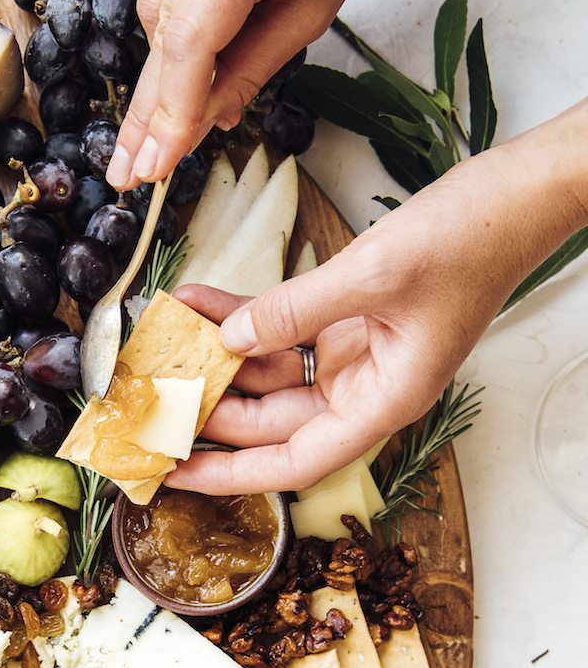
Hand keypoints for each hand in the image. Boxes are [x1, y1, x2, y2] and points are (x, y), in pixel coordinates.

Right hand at [106, 0, 436, 189]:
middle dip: (157, 100)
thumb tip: (203, 123)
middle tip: (135, 165)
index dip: (170, 109)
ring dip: (169, 45)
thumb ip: (254, 64)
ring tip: (186, 77)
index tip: (152, 164)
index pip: (192, 38)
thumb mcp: (318, 0)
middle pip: (163, 23)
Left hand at [165, 106, 587, 493]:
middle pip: (270, 420)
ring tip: (161, 335)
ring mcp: (354, 353)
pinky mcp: (347, 317)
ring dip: (216, 352)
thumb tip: (231, 339)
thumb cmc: (473, 240)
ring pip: (268, 371)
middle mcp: (365, 387)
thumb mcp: (376, 274)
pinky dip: (239, 313)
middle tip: (149, 398)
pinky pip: (280, 326)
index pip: (296, 462)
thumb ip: (297, 311)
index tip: (176, 473)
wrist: (518, 193)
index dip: (232, 474)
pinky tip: (195, 298)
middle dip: (210, 408)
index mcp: (383, 401)